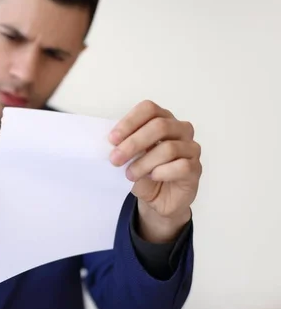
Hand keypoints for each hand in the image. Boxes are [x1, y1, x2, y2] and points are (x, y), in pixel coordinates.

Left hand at [108, 100, 201, 242]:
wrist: (159, 199)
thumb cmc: (144, 174)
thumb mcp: (129, 159)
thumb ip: (124, 147)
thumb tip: (112, 145)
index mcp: (162, 119)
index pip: (149, 109)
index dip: (130, 122)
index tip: (112, 139)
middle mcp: (180, 130)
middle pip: (159, 126)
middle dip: (133, 143)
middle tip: (115, 159)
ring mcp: (191, 148)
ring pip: (169, 148)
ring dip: (144, 163)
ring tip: (130, 174)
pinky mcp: (195, 168)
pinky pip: (181, 166)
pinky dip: (162, 172)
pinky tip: (152, 177)